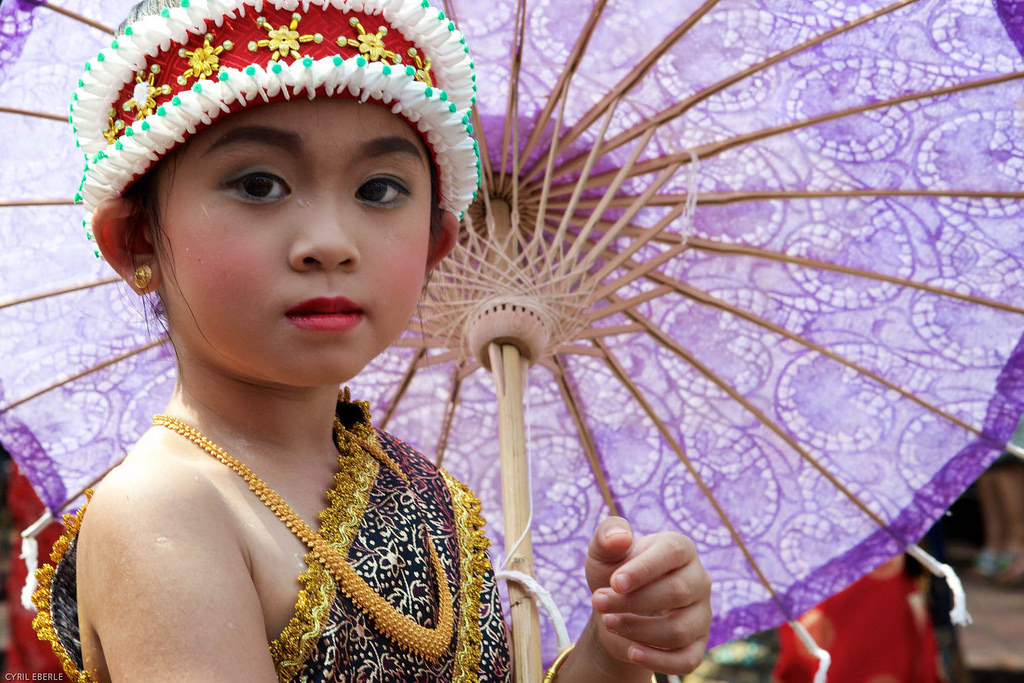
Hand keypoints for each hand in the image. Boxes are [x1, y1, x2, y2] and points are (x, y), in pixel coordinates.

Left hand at [585, 517, 711, 675]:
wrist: (617, 609)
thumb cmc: (615, 573)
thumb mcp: (603, 552)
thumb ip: (607, 535)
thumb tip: (619, 537)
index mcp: (679, 548)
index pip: (671, 553)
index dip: (644, 569)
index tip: (615, 582)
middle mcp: (698, 579)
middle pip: (677, 592)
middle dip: (632, 601)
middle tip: (598, 601)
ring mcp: (702, 614)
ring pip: (680, 629)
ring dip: (639, 630)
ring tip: (608, 622)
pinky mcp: (697, 644)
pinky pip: (687, 659)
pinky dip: (658, 660)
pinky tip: (631, 652)